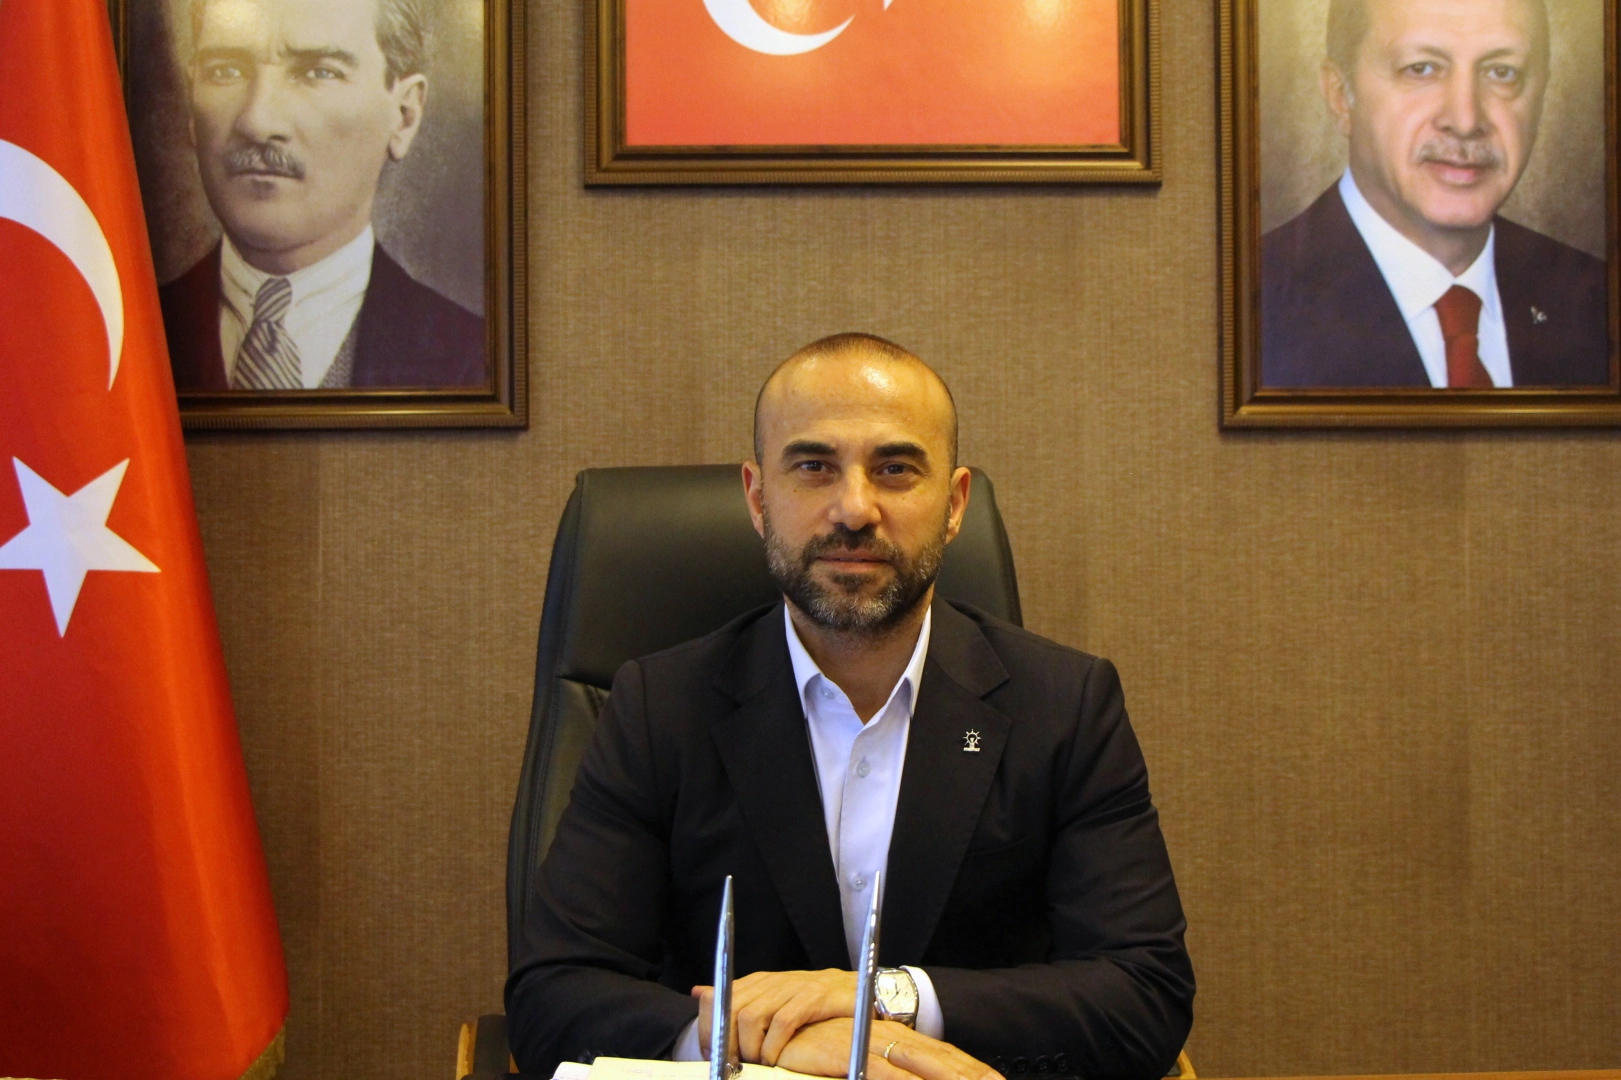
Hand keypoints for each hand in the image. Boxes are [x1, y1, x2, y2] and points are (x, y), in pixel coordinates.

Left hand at [691, 969, 858, 1063]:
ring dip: (750, 1048)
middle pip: (732, 1009)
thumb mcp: (772, 997)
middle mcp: (772, 981)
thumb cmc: (814, 1002)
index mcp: (759, 981)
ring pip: (752, 1017)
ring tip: (756, 1065)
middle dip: (727, 1044)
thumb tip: (698, 992)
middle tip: (734, 1067)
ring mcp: (792, 987)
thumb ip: (738, 997)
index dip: (711, 1029)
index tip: (712, 1056)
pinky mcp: (813, 997)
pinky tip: (775, 1061)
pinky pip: (782, 1023)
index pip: (718, 998)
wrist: (860, 990)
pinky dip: (773, 1047)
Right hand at [776, 1018, 1003, 1079]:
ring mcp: (872, 1039)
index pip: (942, 1053)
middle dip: (971, 1074)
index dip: (971, 1068)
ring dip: (948, 1077)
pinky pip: (884, 1070)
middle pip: (940, 1056)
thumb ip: (881, 1070)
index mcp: (895, 1036)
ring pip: (921, 1062)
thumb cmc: (815, 1047)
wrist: (779, 1028)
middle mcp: (889, 1035)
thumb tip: (909, 1077)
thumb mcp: (858, 1059)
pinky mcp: (851, 1048)